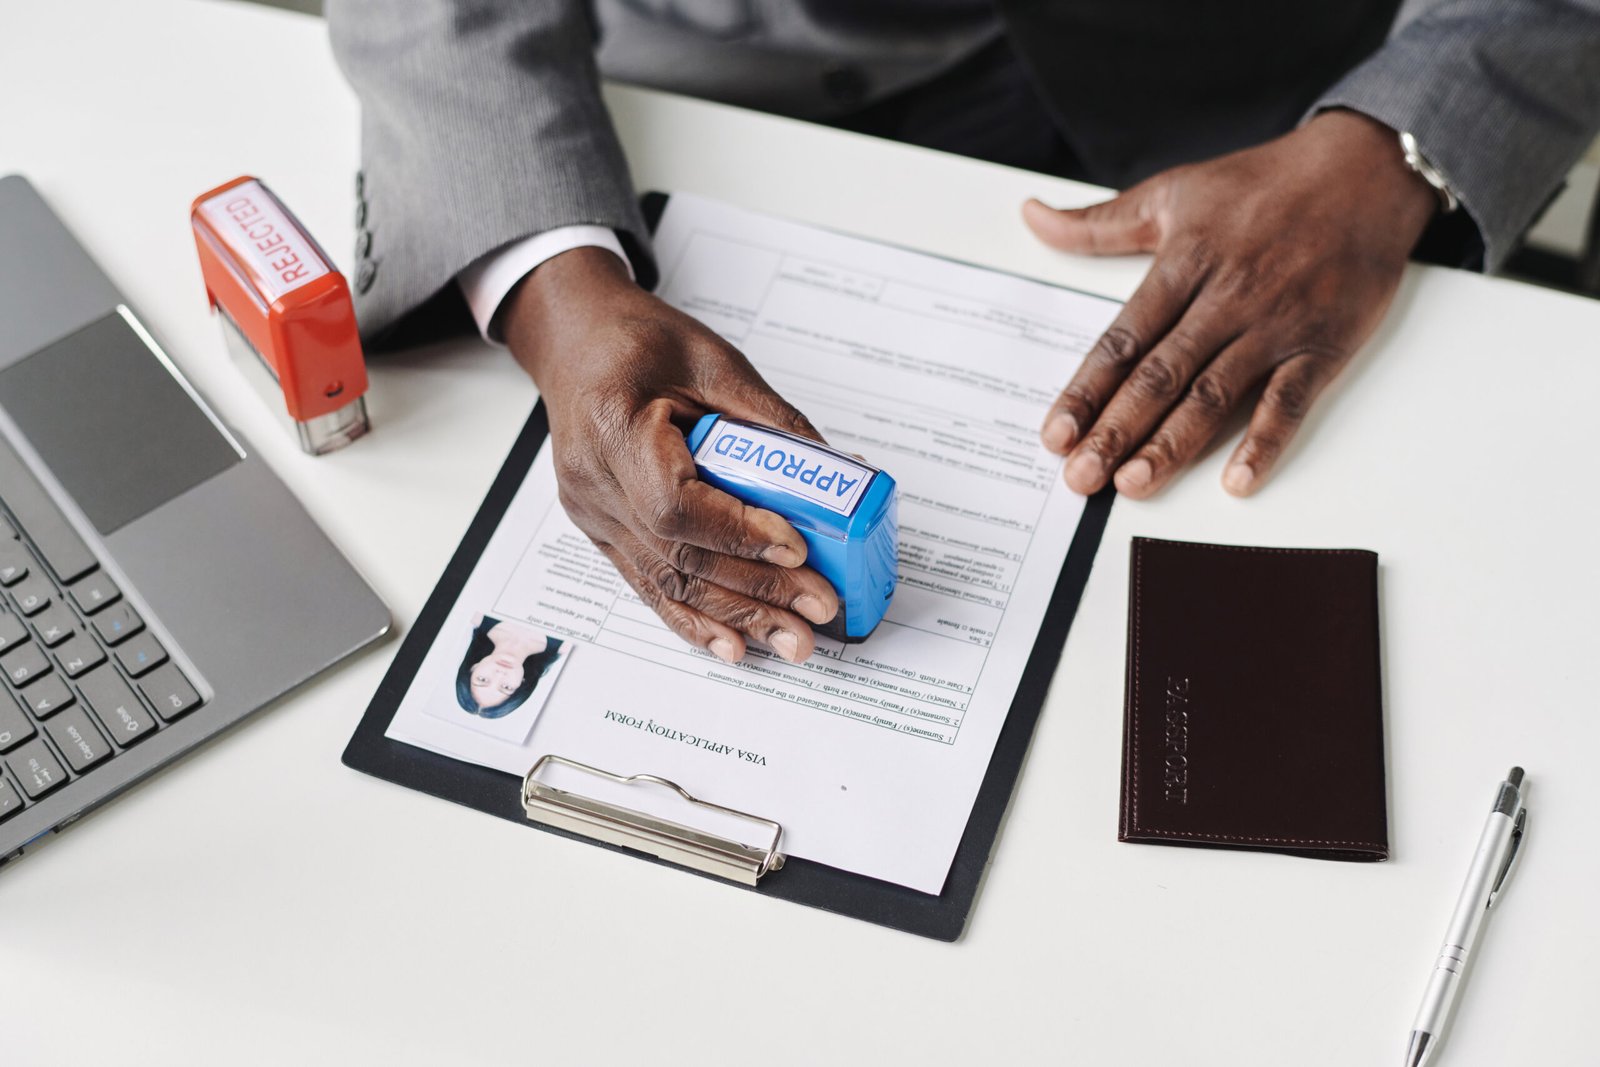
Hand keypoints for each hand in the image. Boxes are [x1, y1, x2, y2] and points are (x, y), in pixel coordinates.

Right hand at [502, 247, 838, 662]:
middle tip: (820, 608)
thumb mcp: (714, 360)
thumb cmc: (638, 341)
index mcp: (614, 424)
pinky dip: (695, 620)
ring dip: (736, 617)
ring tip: (793, 641)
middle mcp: (594, 480)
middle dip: (757, 589)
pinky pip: (649, 585)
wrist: (574, 341)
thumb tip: (841, 474)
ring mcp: (594, 514)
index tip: (797, 547)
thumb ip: (771, 419)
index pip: (676, 503)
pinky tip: (734, 646)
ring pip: (667, 582)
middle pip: (680, 554)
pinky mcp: (603, 532)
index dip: (739, 532)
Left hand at [1023, 109, 1436, 497]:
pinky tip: (1237, 481)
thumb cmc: (1264, 182)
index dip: (1086, 390)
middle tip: (1081, 476)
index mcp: (1183, 263)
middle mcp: (1226, 298)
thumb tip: (1032, 218)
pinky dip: (1265, 441)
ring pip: (1215, 394)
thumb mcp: (1172, 192)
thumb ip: (1098, 223)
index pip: (1122, 340)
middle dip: (1115, 430)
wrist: (1366, 166)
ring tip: (1133, 484)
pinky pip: (1290, 400)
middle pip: (1160, 375)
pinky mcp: (1323, 344)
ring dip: (1172, 444)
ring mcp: (1275, 324)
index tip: (1055, 433)